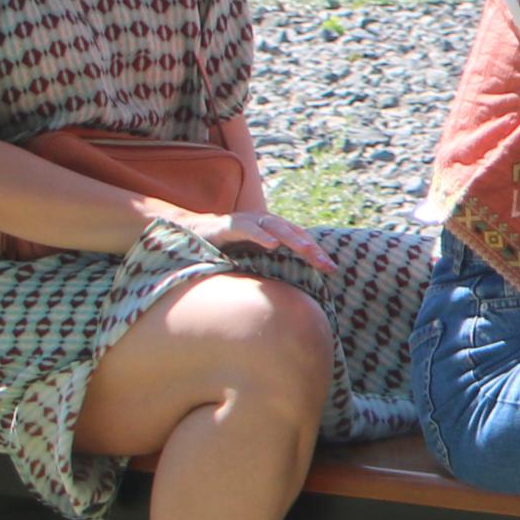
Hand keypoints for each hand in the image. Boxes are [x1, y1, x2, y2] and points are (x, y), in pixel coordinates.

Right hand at [156, 203, 334, 273]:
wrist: (187, 237)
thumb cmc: (223, 252)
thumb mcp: (250, 261)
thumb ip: (269, 269)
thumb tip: (293, 296)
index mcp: (269, 231)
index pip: (298, 238)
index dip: (315, 252)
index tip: (332, 269)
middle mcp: (260, 223)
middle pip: (291, 232)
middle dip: (310, 248)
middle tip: (327, 264)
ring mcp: (243, 222)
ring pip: (273, 226)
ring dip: (292, 239)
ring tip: (307, 251)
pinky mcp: (225, 225)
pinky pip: (245, 228)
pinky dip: (259, 234)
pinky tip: (271, 244)